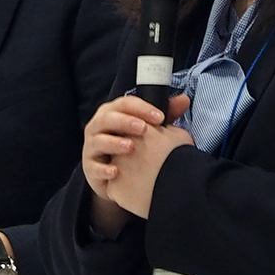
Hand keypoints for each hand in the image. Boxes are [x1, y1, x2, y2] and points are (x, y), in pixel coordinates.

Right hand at [83, 94, 191, 232]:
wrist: (115, 174)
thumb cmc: (133, 145)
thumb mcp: (148, 128)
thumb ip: (166, 114)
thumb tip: (184, 99)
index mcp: (112, 113)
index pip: (124, 104)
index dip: (141, 108)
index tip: (160, 117)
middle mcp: (98, 126)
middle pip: (108, 118)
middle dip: (125, 121)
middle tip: (143, 128)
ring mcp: (92, 147)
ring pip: (98, 141)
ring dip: (114, 143)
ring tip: (131, 147)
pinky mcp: (89, 167)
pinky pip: (94, 167)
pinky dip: (103, 169)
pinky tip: (116, 172)